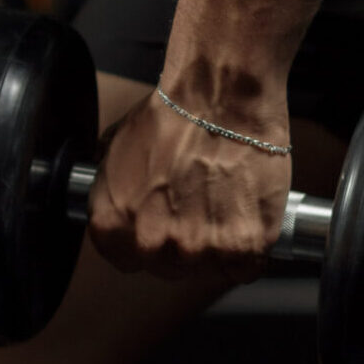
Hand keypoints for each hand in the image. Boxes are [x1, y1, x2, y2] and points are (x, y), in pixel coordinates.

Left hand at [88, 89, 292, 284]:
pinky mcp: (242, 244)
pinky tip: (247, 216)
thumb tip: (119, 202)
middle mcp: (152, 242)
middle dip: (182, 243)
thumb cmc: (173, 112)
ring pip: (207, 268)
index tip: (163, 227)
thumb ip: (112, 191)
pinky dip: (251, 247)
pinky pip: (245, 267)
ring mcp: (198, 248)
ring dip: (218, 244)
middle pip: (168, 267)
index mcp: (113, 223)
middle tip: (199, 208)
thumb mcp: (115, 148)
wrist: (221, 95)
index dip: (147, 243)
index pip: (126, 261)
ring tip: (225, 204)